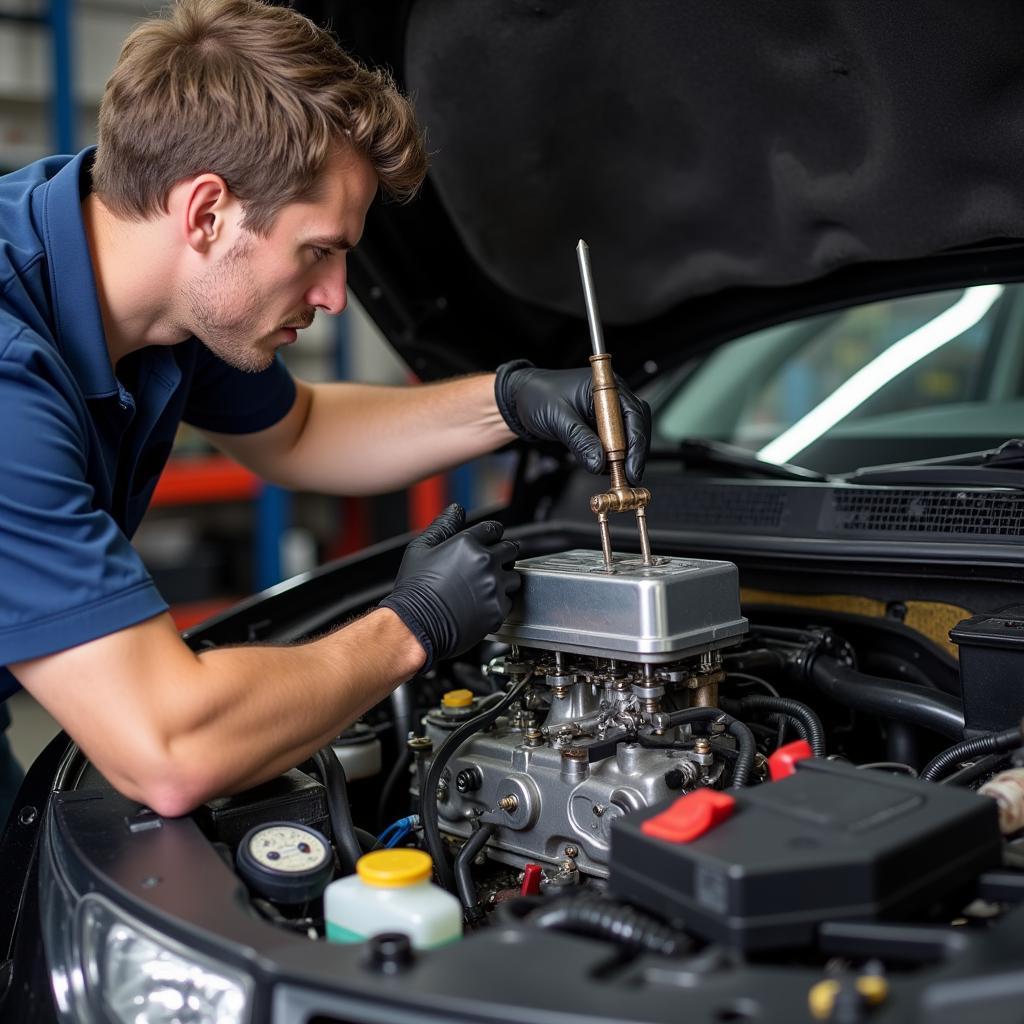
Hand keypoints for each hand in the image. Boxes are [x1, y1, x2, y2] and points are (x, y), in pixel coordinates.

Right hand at [379, 504, 519, 669]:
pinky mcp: (498, 610)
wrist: (414, 625)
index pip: (494, 529)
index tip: (489, 541)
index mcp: (468, 543)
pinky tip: (482, 604)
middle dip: (502, 554)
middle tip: (489, 565)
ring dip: (504, 579)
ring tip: (484, 587)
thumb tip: (457, 509)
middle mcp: (485, 562)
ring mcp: (494, 587)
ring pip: (514, 576)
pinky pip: (510, 601)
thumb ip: (443, 525)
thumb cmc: (414, 589)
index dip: (492, 534)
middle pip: (510, 549)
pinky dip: (500, 602)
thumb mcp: (421, 549)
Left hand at [494, 360, 651, 484]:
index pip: (633, 413)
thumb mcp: (557, 418)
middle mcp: (611, 397)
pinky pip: (614, 444)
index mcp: (605, 385)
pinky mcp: (600, 426)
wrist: (520, 401)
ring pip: (628, 437)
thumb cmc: (536, 396)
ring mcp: (607, 412)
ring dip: (623, 457)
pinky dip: (611, 458)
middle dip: (634, 452)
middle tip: (628, 475)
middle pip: (637, 425)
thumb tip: (599, 463)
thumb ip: (579, 440)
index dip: (636, 441)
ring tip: (613, 473)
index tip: (631, 465)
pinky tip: (602, 466)